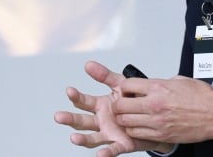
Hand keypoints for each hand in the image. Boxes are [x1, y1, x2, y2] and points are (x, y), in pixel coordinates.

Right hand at [54, 61, 169, 156]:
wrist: (153, 115)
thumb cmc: (133, 101)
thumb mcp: (120, 84)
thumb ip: (105, 76)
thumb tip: (88, 64)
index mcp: (99, 106)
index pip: (83, 102)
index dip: (76, 96)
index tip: (69, 90)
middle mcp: (100, 121)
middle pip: (82, 121)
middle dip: (70, 119)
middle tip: (59, 116)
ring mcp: (108, 134)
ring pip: (92, 138)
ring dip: (82, 139)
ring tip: (73, 138)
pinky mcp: (120, 144)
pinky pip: (112, 149)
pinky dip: (105, 153)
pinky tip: (99, 154)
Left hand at [114, 75, 212, 143]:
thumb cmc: (203, 97)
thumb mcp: (179, 80)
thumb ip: (160, 83)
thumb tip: (149, 85)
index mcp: (158, 87)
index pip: (127, 85)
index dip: (124, 87)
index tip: (126, 89)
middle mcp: (155, 104)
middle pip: (121, 105)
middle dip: (118, 104)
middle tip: (122, 104)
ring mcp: (157, 121)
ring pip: (125, 122)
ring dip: (124, 119)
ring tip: (129, 116)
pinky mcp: (161, 135)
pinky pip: (137, 134)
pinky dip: (134, 131)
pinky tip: (139, 126)